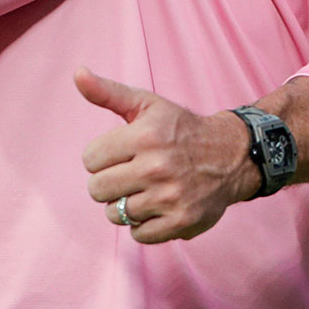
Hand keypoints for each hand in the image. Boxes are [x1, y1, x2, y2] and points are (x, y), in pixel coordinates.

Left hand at [75, 67, 256, 243]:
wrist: (230, 155)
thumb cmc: (179, 128)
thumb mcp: (146, 104)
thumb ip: (107, 92)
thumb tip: (77, 73)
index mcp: (144, 136)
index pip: (89, 160)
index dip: (100, 157)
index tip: (118, 154)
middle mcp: (157, 167)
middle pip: (97, 190)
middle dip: (107, 182)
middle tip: (128, 174)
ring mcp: (170, 197)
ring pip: (115, 214)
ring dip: (124, 204)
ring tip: (142, 190)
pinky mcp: (182, 221)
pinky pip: (139, 234)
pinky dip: (143, 224)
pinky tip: (155, 207)